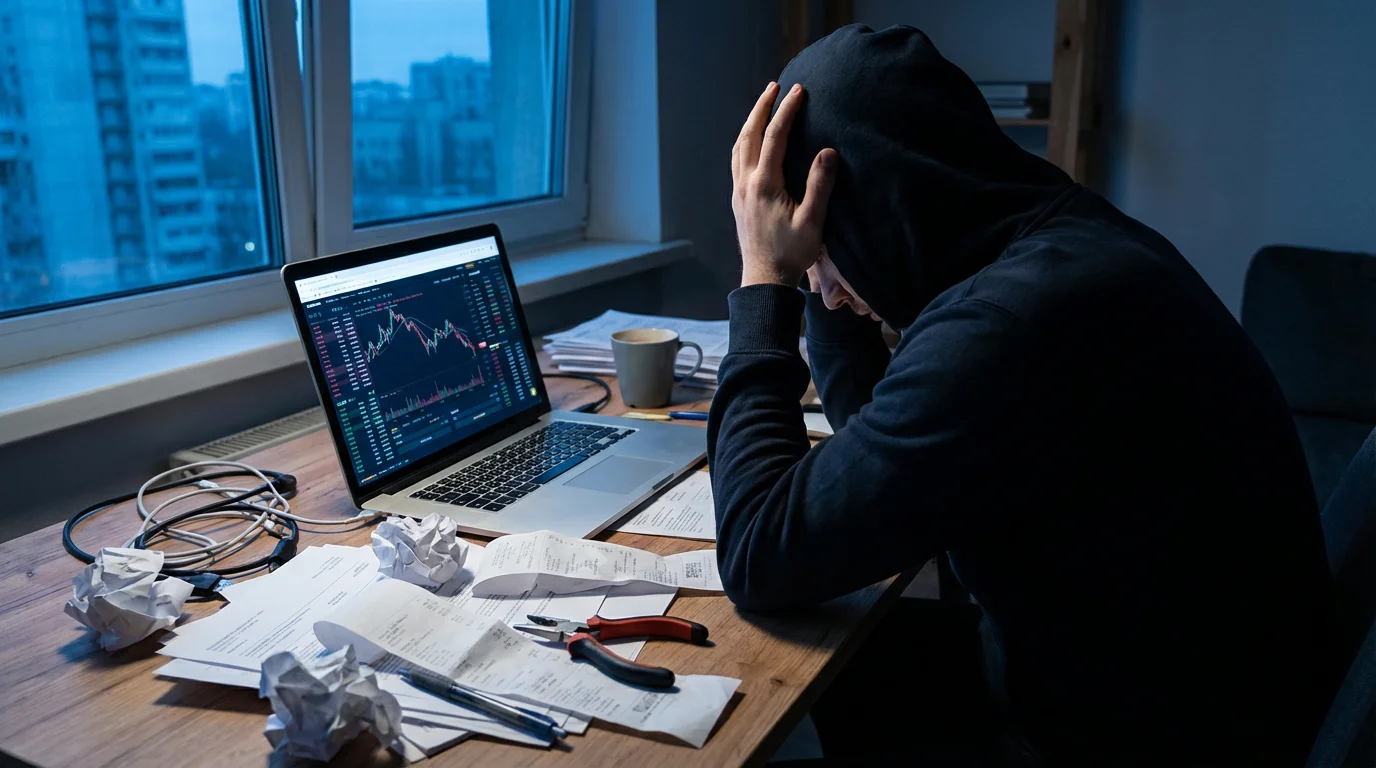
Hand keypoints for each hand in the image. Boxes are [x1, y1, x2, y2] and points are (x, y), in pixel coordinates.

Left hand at [731, 82, 836, 287]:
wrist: (764, 279)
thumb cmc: (791, 254)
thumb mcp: (812, 222)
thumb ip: (820, 185)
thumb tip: (827, 152)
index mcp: (764, 185)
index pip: (774, 137)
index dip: (786, 111)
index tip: (798, 91)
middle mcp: (746, 184)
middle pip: (749, 135)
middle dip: (762, 107)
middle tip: (774, 86)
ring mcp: (738, 191)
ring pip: (739, 146)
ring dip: (751, 122)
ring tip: (763, 106)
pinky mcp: (738, 200)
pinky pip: (737, 160)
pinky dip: (745, 141)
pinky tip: (752, 140)